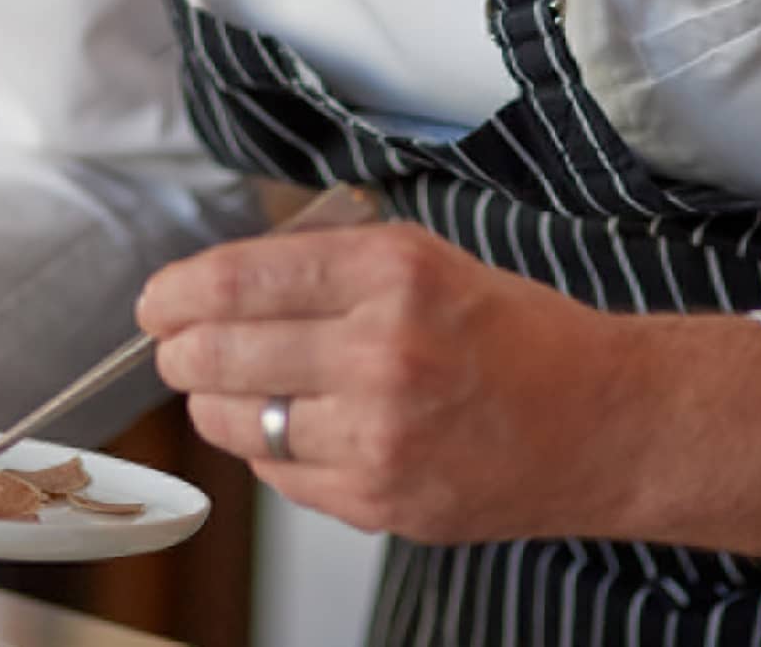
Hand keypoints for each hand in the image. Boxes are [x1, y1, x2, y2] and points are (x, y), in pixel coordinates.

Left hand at [136, 221, 637, 544]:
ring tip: (230, 385)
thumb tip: (221, 286)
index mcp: (392, 273)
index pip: (242, 279)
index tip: (157, 300)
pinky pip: (280, 476)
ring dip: (216, 402)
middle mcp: (383, 351)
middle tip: (176, 346)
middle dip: (180, 350)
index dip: (179, 291)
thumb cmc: (513, 333)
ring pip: (239, 422)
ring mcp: (381, 436)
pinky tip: (295, 427)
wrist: (603, 421)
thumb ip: (325, 265)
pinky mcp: (382, 502)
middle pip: (222, 352)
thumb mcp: (424, 259)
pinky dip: (268, 450)